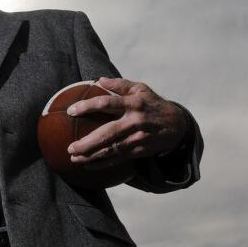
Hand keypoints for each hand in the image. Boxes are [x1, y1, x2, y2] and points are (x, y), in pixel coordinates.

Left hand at [66, 77, 189, 168]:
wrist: (177, 125)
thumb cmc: (152, 104)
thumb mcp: (140, 89)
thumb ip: (120, 84)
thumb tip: (98, 80)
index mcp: (132, 103)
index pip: (107, 103)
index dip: (88, 106)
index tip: (71, 111)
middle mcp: (134, 122)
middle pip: (107, 133)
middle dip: (87, 142)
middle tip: (70, 147)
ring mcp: (137, 138)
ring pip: (111, 149)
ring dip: (91, 156)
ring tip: (73, 158)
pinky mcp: (139, 150)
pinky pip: (118, 158)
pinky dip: (102, 164)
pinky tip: (88, 166)